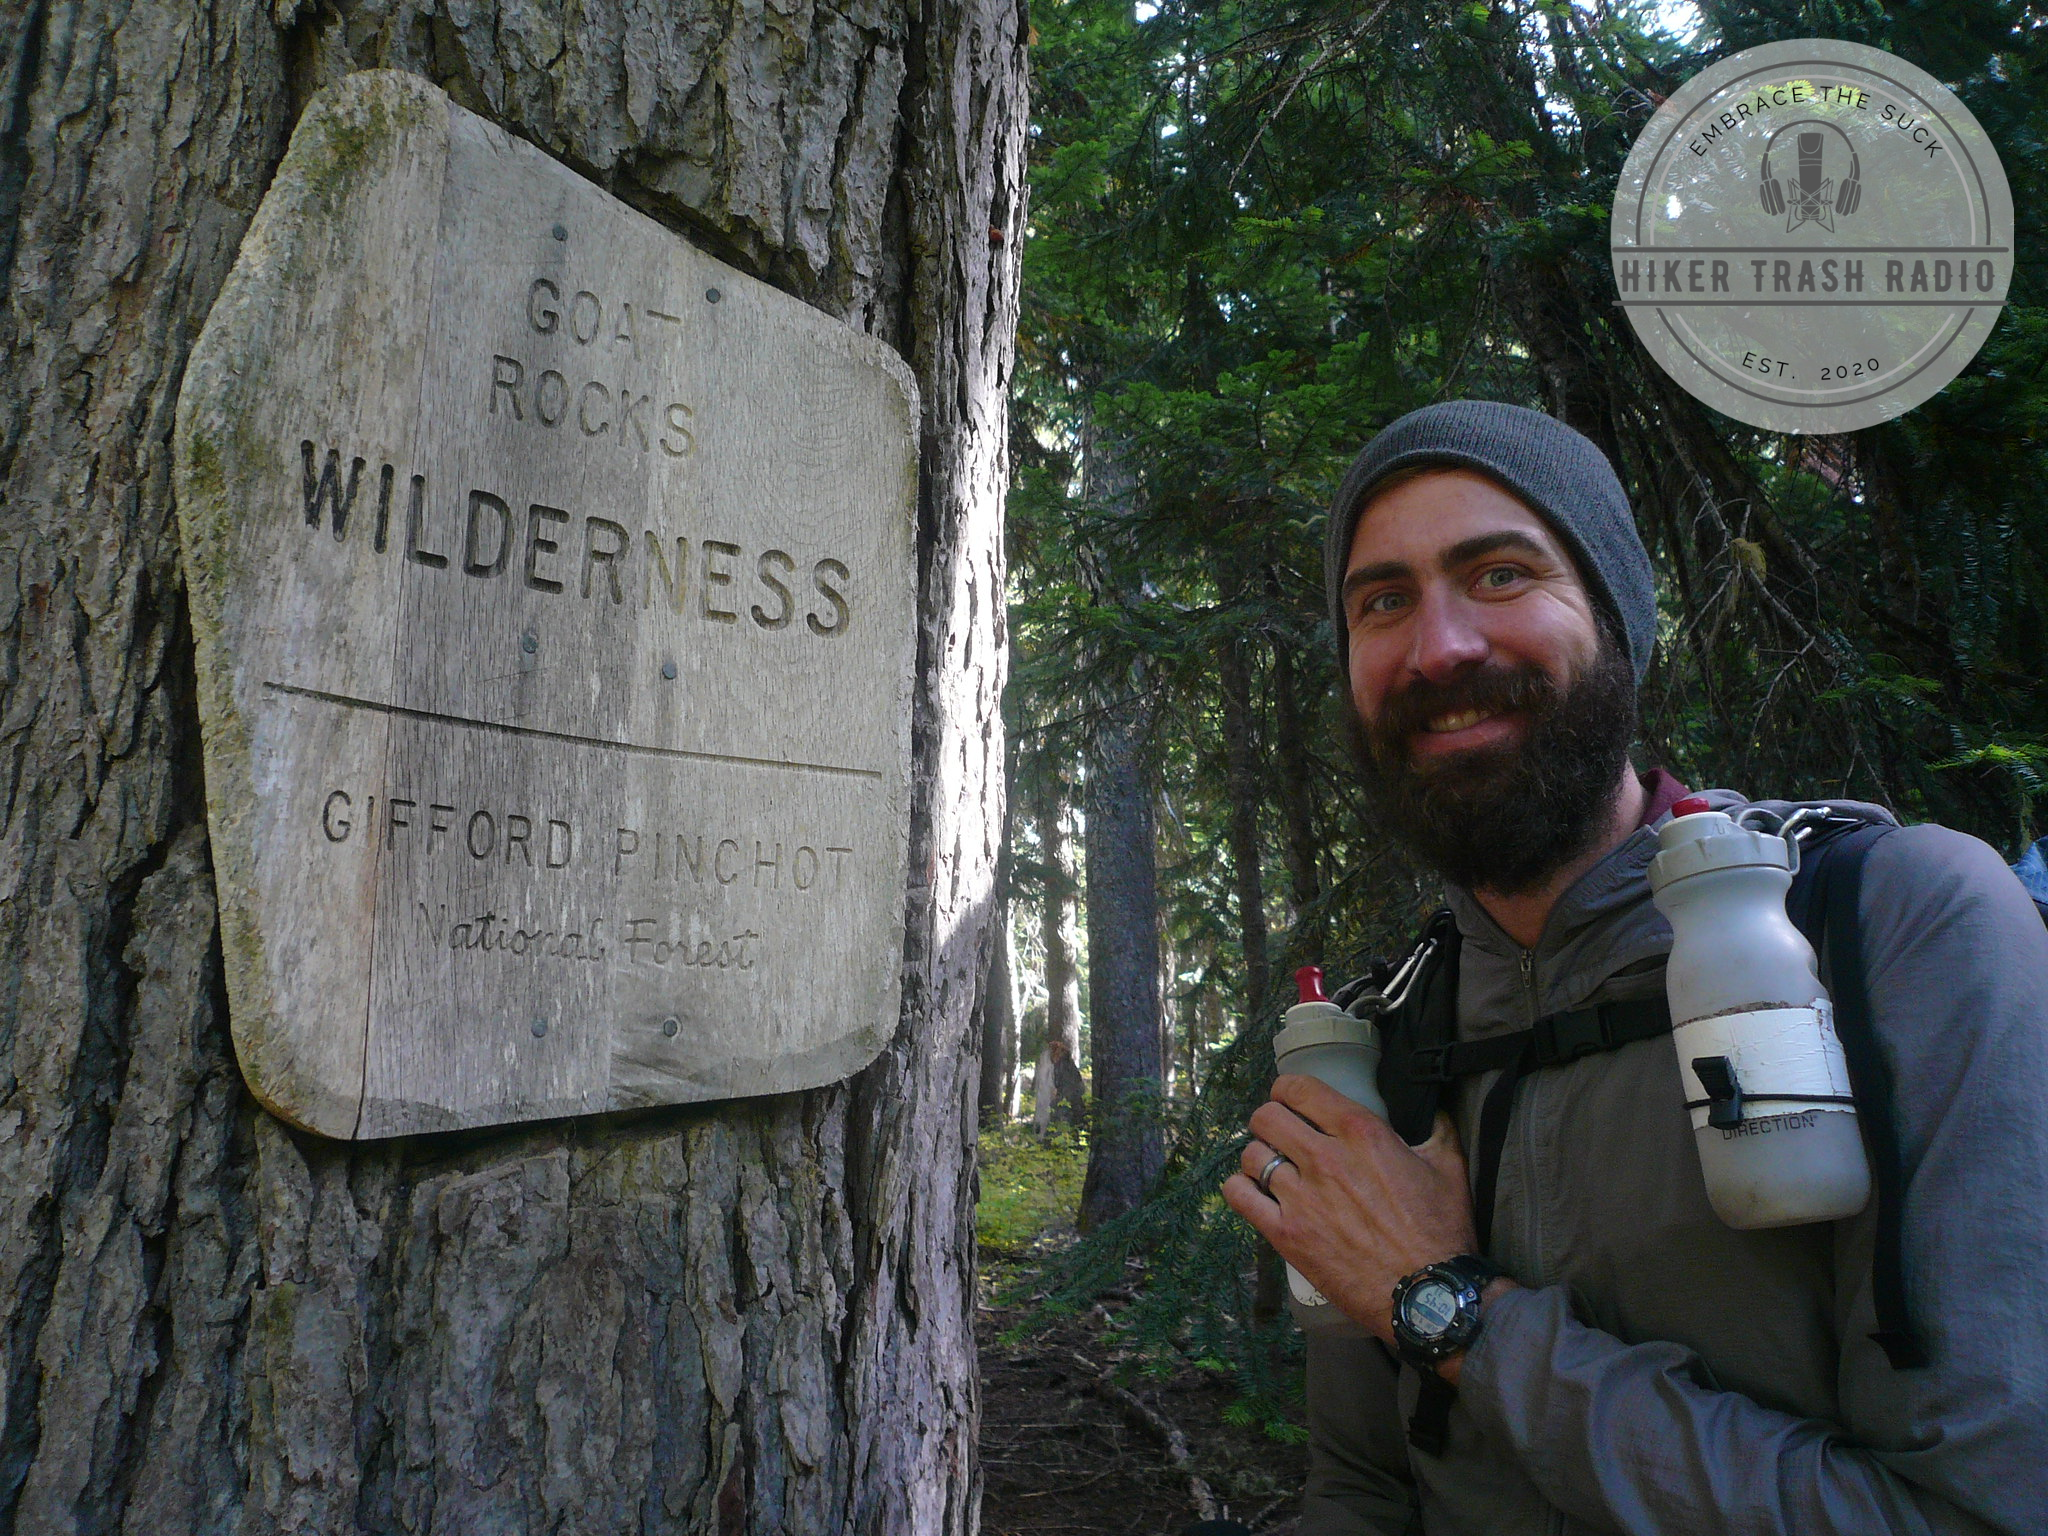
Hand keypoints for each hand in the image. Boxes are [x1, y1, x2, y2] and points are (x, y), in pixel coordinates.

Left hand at [1222, 1075, 1481, 1346]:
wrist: (1427, 1293)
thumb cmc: (1441, 1230)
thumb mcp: (1449, 1166)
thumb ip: (1437, 1128)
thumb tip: (1433, 1109)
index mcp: (1360, 1133)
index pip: (1298, 1088)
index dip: (1288, 1090)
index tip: (1293, 1101)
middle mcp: (1324, 1158)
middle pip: (1266, 1117)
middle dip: (1270, 1120)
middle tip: (1282, 1135)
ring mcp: (1301, 1198)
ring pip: (1251, 1155)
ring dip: (1259, 1157)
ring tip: (1272, 1167)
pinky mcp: (1286, 1234)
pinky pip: (1239, 1196)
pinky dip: (1240, 1188)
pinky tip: (1254, 1191)